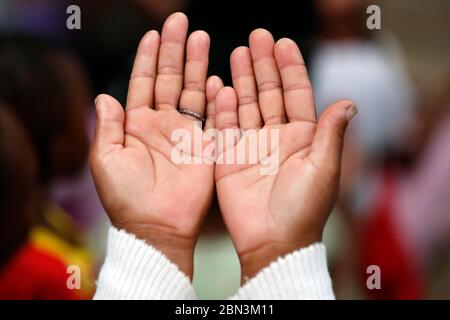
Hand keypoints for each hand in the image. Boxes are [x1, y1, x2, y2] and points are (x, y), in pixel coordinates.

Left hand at [89, 13, 220, 277]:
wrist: (156, 227)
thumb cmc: (126, 198)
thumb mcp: (107, 160)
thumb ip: (107, 126)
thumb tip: (104, 95)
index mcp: (136, 125)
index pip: (143, 82)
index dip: (148, 58)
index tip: (154, 33)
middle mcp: (161, 124)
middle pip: (169, 78)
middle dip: (175, 50)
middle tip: (181, 22)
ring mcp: (185, 134)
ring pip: (192, 91)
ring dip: (196, 65)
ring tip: (202, 37)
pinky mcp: (206, 146)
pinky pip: (212, 116)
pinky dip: (215, 97)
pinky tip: (216, 77)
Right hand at [214, 29, 356, 280]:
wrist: (273, 242)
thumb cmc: (303, 210)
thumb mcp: (323, 169)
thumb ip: (330, 133)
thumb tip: (350, 101)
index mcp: (302, 138)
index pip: (295, 94)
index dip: (290, 67)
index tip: (282, 42)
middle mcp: (276, 137)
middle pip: (269, 92)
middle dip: (263, 65)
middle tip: (256, 37)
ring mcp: (251, 146)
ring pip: (247, 104)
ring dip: (243, 78)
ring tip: (237, 51)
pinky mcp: (228, 159)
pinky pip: (225, 127)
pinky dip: (222, 106)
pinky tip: (221, 85)